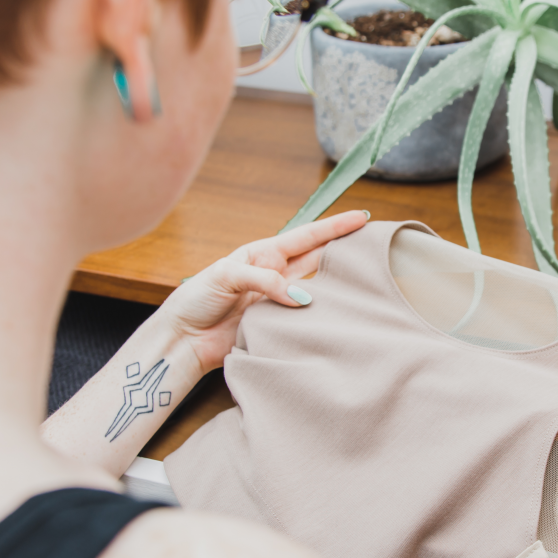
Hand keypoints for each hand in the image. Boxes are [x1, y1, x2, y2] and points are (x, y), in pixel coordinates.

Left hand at [157, 210, 368, 371]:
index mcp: (263, 254)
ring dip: (337, 286)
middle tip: (374, 246)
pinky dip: (320, 317)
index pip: (307, 237)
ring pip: (317, 289)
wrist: (183, 339)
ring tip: (364, 282)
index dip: (334, 228)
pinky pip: (305, 320)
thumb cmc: (196, 300)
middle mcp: (275, 275)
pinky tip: (338, 316)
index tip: (361, 218)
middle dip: (345, 251)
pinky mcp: (277, 326)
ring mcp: (278, 301)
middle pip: (318, 259)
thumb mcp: (225, 276)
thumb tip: (301, 296)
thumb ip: (264, 279)